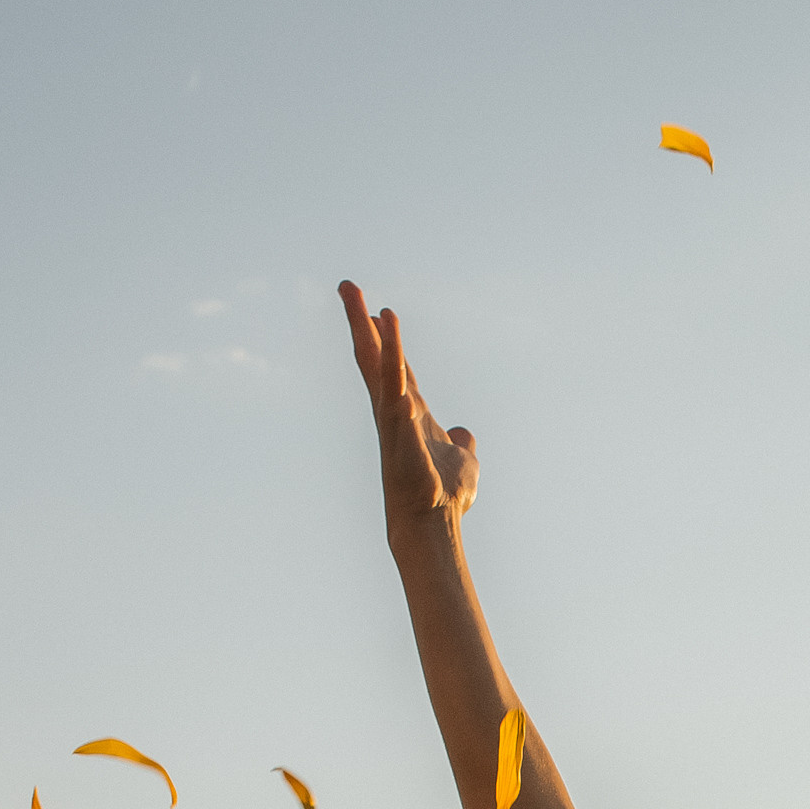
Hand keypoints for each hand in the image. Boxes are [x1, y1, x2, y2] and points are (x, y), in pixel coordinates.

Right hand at [339, 281, 477, 536]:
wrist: (434, 523)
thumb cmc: (444, 497)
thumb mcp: (463, 461)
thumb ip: (461, 443)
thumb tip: (464, 433)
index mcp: (408, 412)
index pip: (395, 366)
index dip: (386, 337)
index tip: (375, 308)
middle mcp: (394, 411)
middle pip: (374, 358)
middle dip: (360, 321)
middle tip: (346, 285)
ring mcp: (393, 422)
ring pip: (381, 370)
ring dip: (376, 336)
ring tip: (368, 302)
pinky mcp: (400, 434)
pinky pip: (396, 394)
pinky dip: (394, 369)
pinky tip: (388, 329)